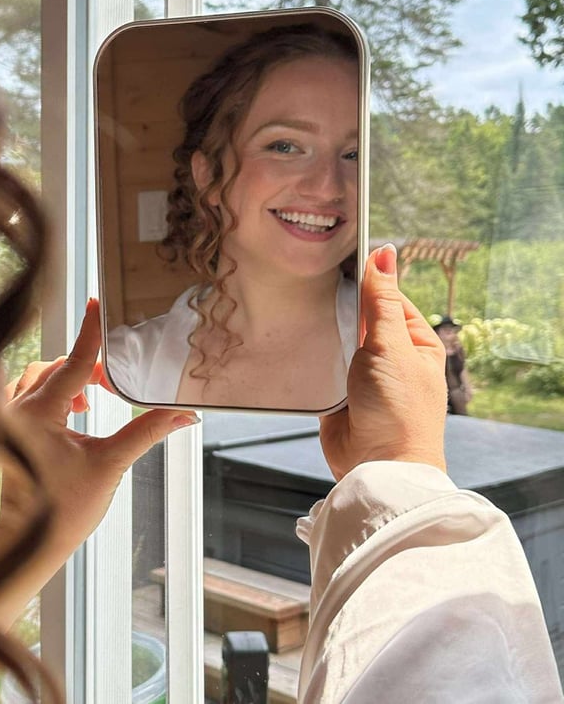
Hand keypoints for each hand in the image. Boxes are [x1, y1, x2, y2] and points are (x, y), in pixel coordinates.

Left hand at [0, 298, 198, 570]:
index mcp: (38, 413)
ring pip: (42, 376)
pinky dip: (54, 389)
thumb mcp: (110, 465)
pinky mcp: (8, 427)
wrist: (25, 542)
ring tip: (97, 396)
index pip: (72, 361)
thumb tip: (183, 415)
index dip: (90, 331)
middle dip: (91, 368)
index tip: (98, 302)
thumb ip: (146, 431)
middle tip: (118, 383)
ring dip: (71, 378)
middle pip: (59, 366)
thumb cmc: (61, 510)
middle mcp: (17, 408)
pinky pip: (29, 390)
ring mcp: (8, 417)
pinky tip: (74, 408)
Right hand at [320, 245, 446, 480]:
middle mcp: (391, 356)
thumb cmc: (399, 410)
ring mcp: (364, 375)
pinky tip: (303, 346)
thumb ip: (381, 300)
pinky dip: (315, 358)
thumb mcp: (391, 345)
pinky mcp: (339, 392)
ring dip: (327, 333)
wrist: (377, 466)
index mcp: (415, 342)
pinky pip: (323, 365)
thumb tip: (385, 254)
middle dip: (342, 308)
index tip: (342, 260)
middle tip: (318, 288)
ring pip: (339, 340)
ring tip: (308, 316)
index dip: (368, 279)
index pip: (388, 297)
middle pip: (361, 317)